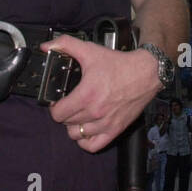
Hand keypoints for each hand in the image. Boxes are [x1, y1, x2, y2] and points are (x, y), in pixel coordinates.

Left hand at [44, 38, 159, 152]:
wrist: (145, 73)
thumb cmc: (118, 64)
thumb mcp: (90, 50)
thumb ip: (65, 45)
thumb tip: (46, 46)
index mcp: (86, 95)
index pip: (58, 113)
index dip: (54, 106)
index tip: (58, 100)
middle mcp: (95, 112)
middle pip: (66, 123)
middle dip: (65, 113)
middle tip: (70, 103)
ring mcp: (105, 123)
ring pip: (76, 135)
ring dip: (74, 125)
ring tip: (78, 115)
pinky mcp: (116, 130)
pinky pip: (93, 146)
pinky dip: (85, 140)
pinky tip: (87, 128)